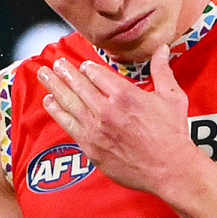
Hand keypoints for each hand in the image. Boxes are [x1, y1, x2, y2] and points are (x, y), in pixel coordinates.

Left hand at [36, 44, 200, 193]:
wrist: (169, 169)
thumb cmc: (172, 133)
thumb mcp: (172, 97)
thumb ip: (162, 70)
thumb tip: (162, 48)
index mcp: (125, 94)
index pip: (97, 74)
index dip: (87, 68)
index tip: (82, 65)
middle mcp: (106, 110)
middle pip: (78, 85)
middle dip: (64, 72)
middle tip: (55, 64)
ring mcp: (96, 129)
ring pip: (69, 103)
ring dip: (54, 87)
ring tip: (43, 75)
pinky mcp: (90, 146)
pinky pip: (68, 124)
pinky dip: (56, 111)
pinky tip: (49, 102)